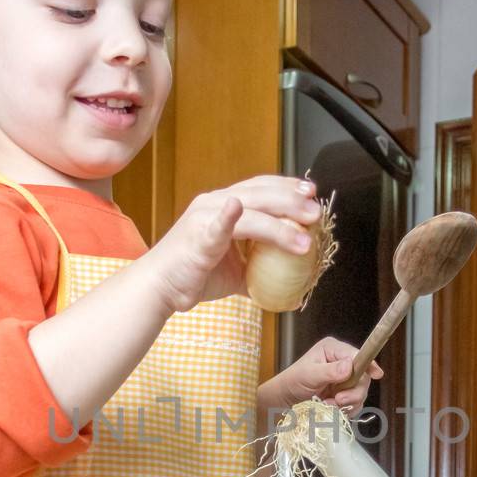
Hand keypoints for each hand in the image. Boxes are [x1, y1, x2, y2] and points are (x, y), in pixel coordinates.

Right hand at [142, 175, 322, 314]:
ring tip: (305, 233)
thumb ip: (260, 272)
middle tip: (316, 211)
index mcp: (224, 207)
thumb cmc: (193, 277)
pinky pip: (216, 224)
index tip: (311, 193)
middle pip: (261, 193)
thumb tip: (289, 288)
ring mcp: (205, 217)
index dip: (287, 187)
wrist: (161, 289)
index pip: (261, 188)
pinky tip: (236, 208)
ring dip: (280, 220)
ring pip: (250, 210)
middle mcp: (215, 205)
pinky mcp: (197, 236)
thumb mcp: (236, 273)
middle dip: (292, 200)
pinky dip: (228, 216)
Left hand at [259, 336, 382, 418]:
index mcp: (333, 350)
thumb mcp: (309, 374)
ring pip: (361, 392)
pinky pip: (355, 404)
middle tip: (339, 400)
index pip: (357, 355)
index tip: (376, 374)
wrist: (285, 400)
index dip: (369, 365)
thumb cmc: (293, 381)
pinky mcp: (345, 394)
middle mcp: (342, 363)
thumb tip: (349, 367)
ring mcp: (345, 380)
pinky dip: (346, 409)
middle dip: (353, 391)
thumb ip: (329, 371)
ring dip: (347, 402)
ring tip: (329, 404)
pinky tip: (332, 409)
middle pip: (363, 376)